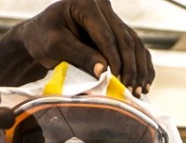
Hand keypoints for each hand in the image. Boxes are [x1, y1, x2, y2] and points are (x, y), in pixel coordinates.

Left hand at [13, 0, 153, 94]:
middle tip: (130, 89)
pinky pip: (137, 49)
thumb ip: (80, 56)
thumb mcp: (57, 46)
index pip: (106, 34)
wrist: (41, 37)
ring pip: (136, 45)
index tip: (117, 79)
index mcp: (85, 2)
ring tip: (139, 91)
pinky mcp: (119, 33)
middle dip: (130, 67)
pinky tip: (144, 84)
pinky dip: (142, 67)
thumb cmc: (44, 38)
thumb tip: (104, 71)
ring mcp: (113, 19)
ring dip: (140, 70)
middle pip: (126, 39)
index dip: (114, 58)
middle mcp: (103, 7)